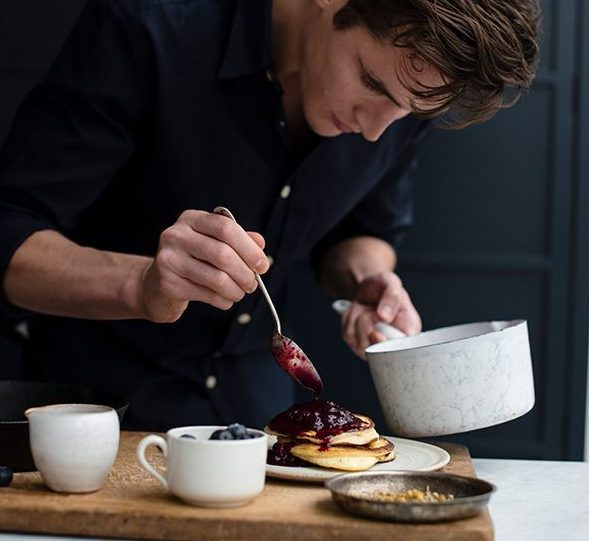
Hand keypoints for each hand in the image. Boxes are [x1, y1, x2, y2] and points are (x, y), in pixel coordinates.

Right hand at [138, 210, 268, 321]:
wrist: (155, 285)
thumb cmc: (192, 261)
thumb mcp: (214, 244)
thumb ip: (238, 241)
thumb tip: (260, 244)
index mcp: (191, 219)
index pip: (226, 227)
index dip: (249, 248)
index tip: (263, 265)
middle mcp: (176, 235)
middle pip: (223, 254)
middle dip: (245, 273)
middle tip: (253, 284)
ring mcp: (168, 259)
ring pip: (217, 278)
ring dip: (236, 290)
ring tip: (239, 293)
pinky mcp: (167, 283)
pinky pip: (207, 294)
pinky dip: (223, 300)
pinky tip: (225, 300)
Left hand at [340, 271, 420, 358]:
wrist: (366, 286)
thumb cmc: (382, 286)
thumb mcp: (391, 282)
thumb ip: (392, 298)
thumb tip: (386, 317)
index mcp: (409, 330)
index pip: (401, 349)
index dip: (386, 344)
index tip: (377, 333)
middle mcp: (394, 340)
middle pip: (378, 350)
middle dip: (369, 327)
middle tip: (373, 312)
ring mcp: (375, 344)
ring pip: (361, 344)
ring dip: (359, 322)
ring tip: (367, 310)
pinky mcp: (358, 342)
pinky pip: (349, 336)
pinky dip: (350, 320)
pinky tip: (359, 313)